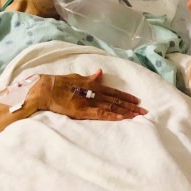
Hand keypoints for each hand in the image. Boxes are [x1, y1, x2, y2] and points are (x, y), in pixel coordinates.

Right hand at [28, 69, 146, 120]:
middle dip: (131, 106)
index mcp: (92, 85)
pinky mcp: (82, 111)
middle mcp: (93, 93)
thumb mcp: (77, 77)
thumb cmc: (59, 84)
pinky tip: (121, 118)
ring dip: (125, 111)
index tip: (137, 100)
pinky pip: (99, 114)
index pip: (113, 92)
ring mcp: (88, 102)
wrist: (45, 89)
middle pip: (116, 100)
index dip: (126, 96)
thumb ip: (89, 78)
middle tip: (145, 110)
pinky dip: (111, 116)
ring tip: (138, 115)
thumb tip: (100, 73)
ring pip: (111, 107)